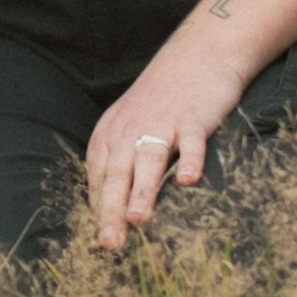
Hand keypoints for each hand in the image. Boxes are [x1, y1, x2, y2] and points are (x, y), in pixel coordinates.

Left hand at [84, 29, 254, 250]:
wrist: (198, 54)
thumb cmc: (162, 97)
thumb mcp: (130, 124)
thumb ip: (121, 159)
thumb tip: (114, 208)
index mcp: (112, 132)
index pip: (100, 176)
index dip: (98, 207)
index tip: (99, 240)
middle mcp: (132, 128)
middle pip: (118, 172)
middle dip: (111, 209)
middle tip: (109, 242)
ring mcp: (163, 122)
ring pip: (149, 159)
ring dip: (143, 189)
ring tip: (138, 219)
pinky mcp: (194, 117)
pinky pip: (192, 141)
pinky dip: (191, 159)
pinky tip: (189, 181)